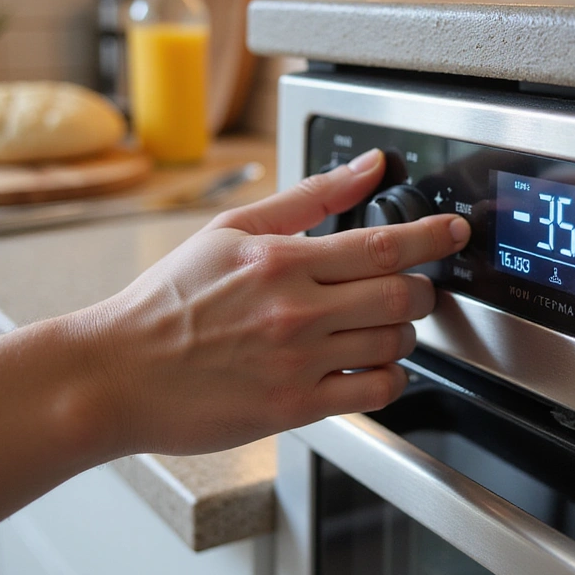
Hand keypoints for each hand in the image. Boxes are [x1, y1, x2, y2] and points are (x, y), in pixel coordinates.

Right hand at [77, 149, 470, 456]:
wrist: (119, 371)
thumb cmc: (168, 300)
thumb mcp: (231, 229)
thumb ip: (309, 197)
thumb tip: (369, 167)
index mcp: (281, 261)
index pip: (381, 244)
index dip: (432, 237)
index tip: (455, 233)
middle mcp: (296, 311)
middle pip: (402, 297)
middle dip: (422, 291)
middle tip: (413, 288)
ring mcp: (297, 362)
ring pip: (393, 345)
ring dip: (403, 333)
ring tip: (382, 326)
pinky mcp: (294, 407)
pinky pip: (372, 392)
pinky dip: (389, 378)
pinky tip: (374, 366)